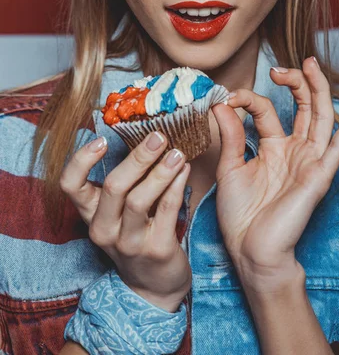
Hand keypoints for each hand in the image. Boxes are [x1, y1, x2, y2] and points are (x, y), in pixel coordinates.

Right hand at [60, 131, 191, 311]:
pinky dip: (176, 186)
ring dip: (160, 172)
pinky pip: (166, 211)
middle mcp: (104, 229)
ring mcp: (129, 243)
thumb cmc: (136, 236)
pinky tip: (184, 171)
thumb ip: (125, 180)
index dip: (81, 160)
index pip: (70, 185)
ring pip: (139, 200)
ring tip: (177, 152)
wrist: (154, 286)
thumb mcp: (119, 212)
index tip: (101, 139)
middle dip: (137, 158)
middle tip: (158, 136)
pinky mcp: (156, 251)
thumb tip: (143, 136)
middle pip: (113, 186)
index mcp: (91, 214)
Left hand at [212, 56, 338, 290]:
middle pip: (303, 106)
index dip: (247, 98)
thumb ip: (231, 135)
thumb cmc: (240, 214)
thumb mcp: (230, 167)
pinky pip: (337, 149)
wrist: (250, 250)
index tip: (227, 97)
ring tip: (311, 66)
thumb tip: (222, 103)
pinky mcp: (318, 176)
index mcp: (272, 146)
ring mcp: (308, 161)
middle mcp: (293, 149)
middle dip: (295, 82)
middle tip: (280, 68)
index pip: (265, 109)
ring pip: (321, 118)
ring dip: (319, 91)